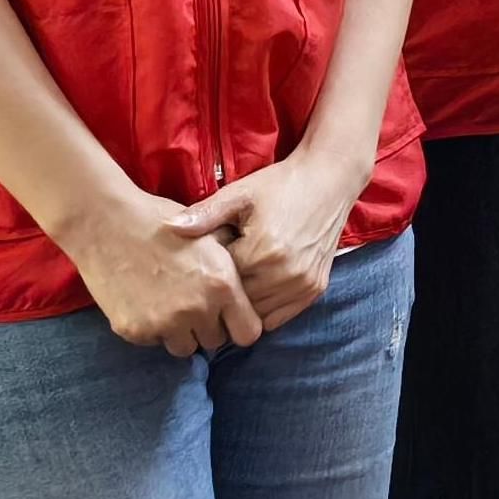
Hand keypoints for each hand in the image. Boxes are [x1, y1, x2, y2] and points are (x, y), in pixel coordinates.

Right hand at [62, 189, 267, 355]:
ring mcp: (164, 323)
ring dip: (180, 332)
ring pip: (184, 347)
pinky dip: (151, 328)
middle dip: (207, 327)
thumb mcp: (208, 234)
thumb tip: (250, 283)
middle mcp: (197, 309)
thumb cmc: (159, 221)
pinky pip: (153, 342)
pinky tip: (144, 301)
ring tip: (167, 303)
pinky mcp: (135, 331)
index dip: (239, 325)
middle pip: (214, 342)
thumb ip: (231, 265)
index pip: (248, 333)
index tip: (228, 317)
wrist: (106, 223)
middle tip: (191, 303)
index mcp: (222, 285)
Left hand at [170, 148, 366, 334]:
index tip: (204, 261)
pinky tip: (255, 290)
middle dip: (223, 293)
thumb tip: (169, 227)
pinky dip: (263, 310)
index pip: (219, 282)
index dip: (208, 273)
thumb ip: (205, 215)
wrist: (328, 180)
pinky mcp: (315, 289)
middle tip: (215, 276)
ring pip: (257, 315)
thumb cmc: (280, 185)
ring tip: (235, 283)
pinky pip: (279, 318)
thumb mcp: (239, 194)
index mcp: (261, 251)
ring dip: (243, 305)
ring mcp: (302, 285)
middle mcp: (284, 274)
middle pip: (237, 303)